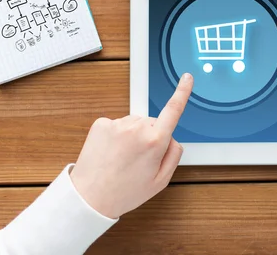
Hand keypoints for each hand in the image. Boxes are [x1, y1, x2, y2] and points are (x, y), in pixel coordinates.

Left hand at [70, 73, 193, 218]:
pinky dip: (116, 136)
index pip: (174, 110)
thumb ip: (174, 155)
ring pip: (134, 124)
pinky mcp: (101, 124)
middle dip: (150, 136)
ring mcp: (118, 124)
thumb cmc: (125, 192)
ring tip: (122, 159)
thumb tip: (172, 138)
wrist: (89, 198)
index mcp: (155, 141)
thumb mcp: (161, 181)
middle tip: (138, 161)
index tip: (187, 78)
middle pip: (152, 123)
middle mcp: (137, 128)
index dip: (182, 92)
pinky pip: (117, 125)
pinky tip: (111, 153)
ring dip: (132, 136)